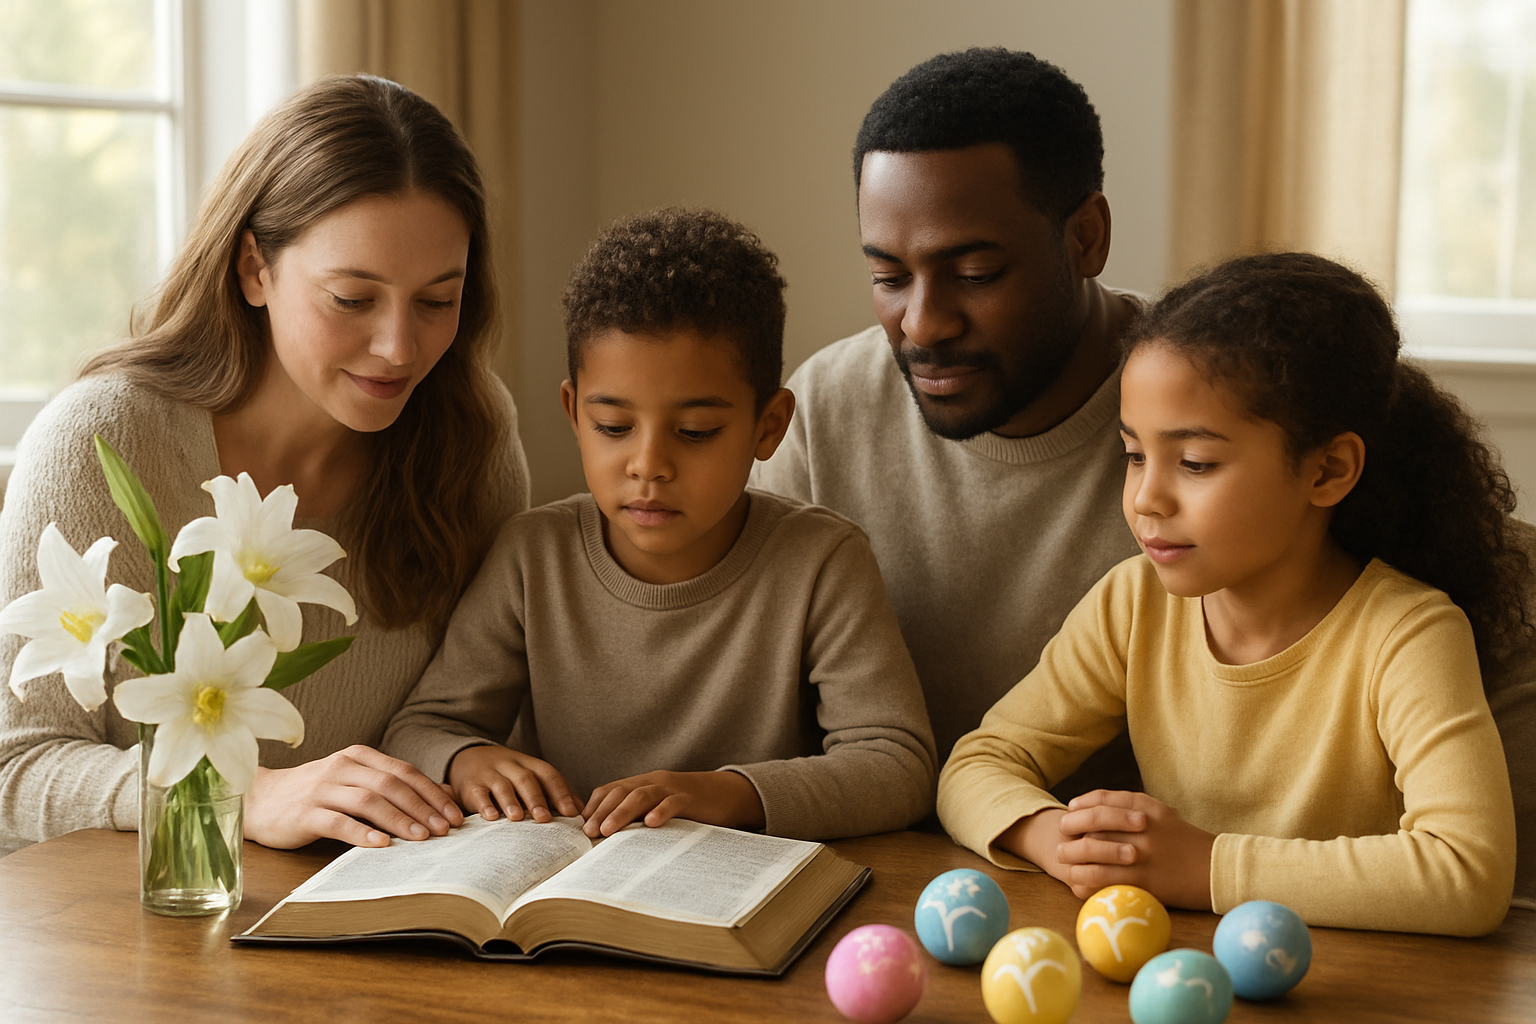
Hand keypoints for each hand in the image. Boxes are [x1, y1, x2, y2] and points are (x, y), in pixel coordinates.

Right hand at [243, 745, 463, 848]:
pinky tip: (381, 845)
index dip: (432, 793)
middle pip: (391, 785)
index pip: (404, 771)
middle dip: (423, 808)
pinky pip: (338, 821)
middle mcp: (342, 767)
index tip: (455, 815)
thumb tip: (442, 796)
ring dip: (399, 819)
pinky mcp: (304, 813)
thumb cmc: (315, 793)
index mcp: (358, 756)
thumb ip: (391, 785)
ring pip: (368, 801)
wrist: (260, 799)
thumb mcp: (354, 781)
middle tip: (446, 830)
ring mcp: (322, 789)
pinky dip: (362, 832)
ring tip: (422, 838)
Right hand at [447, 744, 579, 822]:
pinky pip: (477, 793)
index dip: (560, 792)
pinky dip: (484, 805)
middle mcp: (510, 766)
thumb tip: (582, 812)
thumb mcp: (528, 775)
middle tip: (545, 818)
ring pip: (502, 785)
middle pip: (526, 779)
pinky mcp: (470, 784)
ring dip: (510, 801)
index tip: (571, 812)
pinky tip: (491, 818)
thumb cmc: (506, 774)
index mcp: (528, 764)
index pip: (548, 774)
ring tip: (517, 818)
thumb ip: (553, 791)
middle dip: (536, 799)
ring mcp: (489, 774)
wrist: (466, 757)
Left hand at [581, 770, 765, 837]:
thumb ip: (637, 817)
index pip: (610, 790)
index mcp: (642, 783)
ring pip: (642, 795)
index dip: (594, 807)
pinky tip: (650, 824)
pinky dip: (661, 811)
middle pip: (621, 792)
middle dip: (602, 812)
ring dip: (622, 813)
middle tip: (588, 833)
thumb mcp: (659, 807)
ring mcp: (673, 788)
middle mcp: (654, 782)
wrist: (727, 794)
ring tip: (607, 831)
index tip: (581, 828)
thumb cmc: (688, 807)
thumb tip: (607, 841)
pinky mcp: (692, 798)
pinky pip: (673, 802)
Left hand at [1054, 789, 1214, 909]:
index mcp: (1146, 809)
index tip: (1070, 812)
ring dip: (1074, 859)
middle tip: (1061, 840)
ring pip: (1094, 853)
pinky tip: (1079, 884)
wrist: (1216, 870)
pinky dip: (1087, 882)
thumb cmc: (1185, 841)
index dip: (1081, 806)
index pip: (1102, 801)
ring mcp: (1142, 855)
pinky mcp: (1144, 882)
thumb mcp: (1161, 813)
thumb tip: (1091, 805)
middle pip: (1093, 825)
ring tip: (1064, 862)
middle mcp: (1142, 829)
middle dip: (1071, 831)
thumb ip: (1130, 804)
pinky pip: (1105, 881)